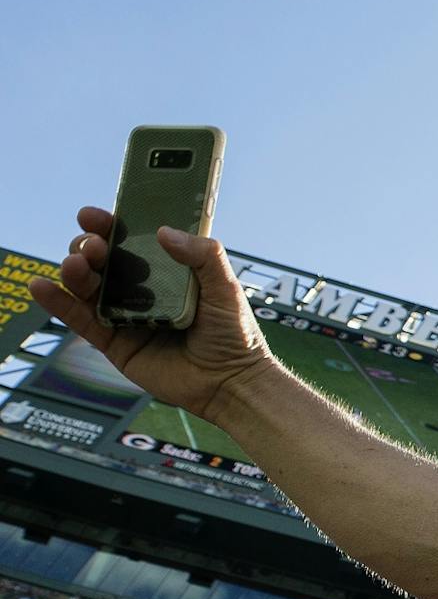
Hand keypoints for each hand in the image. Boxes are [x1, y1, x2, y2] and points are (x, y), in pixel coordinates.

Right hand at [28, 206, 278, 422]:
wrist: (230, 382)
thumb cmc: (234, 333)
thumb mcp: (226, 288)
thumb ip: (203, 256)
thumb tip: (163, 232)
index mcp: (167, 269)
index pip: (133, 240)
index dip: (110, 225)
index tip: (94, 215)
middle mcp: (142, 288)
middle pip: (104, 259)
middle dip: (90, 246)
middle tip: (93, 245)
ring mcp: (125, 314)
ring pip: (88, 285)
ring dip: (74, 270)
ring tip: (74, 265)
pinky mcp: (113, 341)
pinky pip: (80, 319)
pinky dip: (58, 302)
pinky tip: (41, 287)